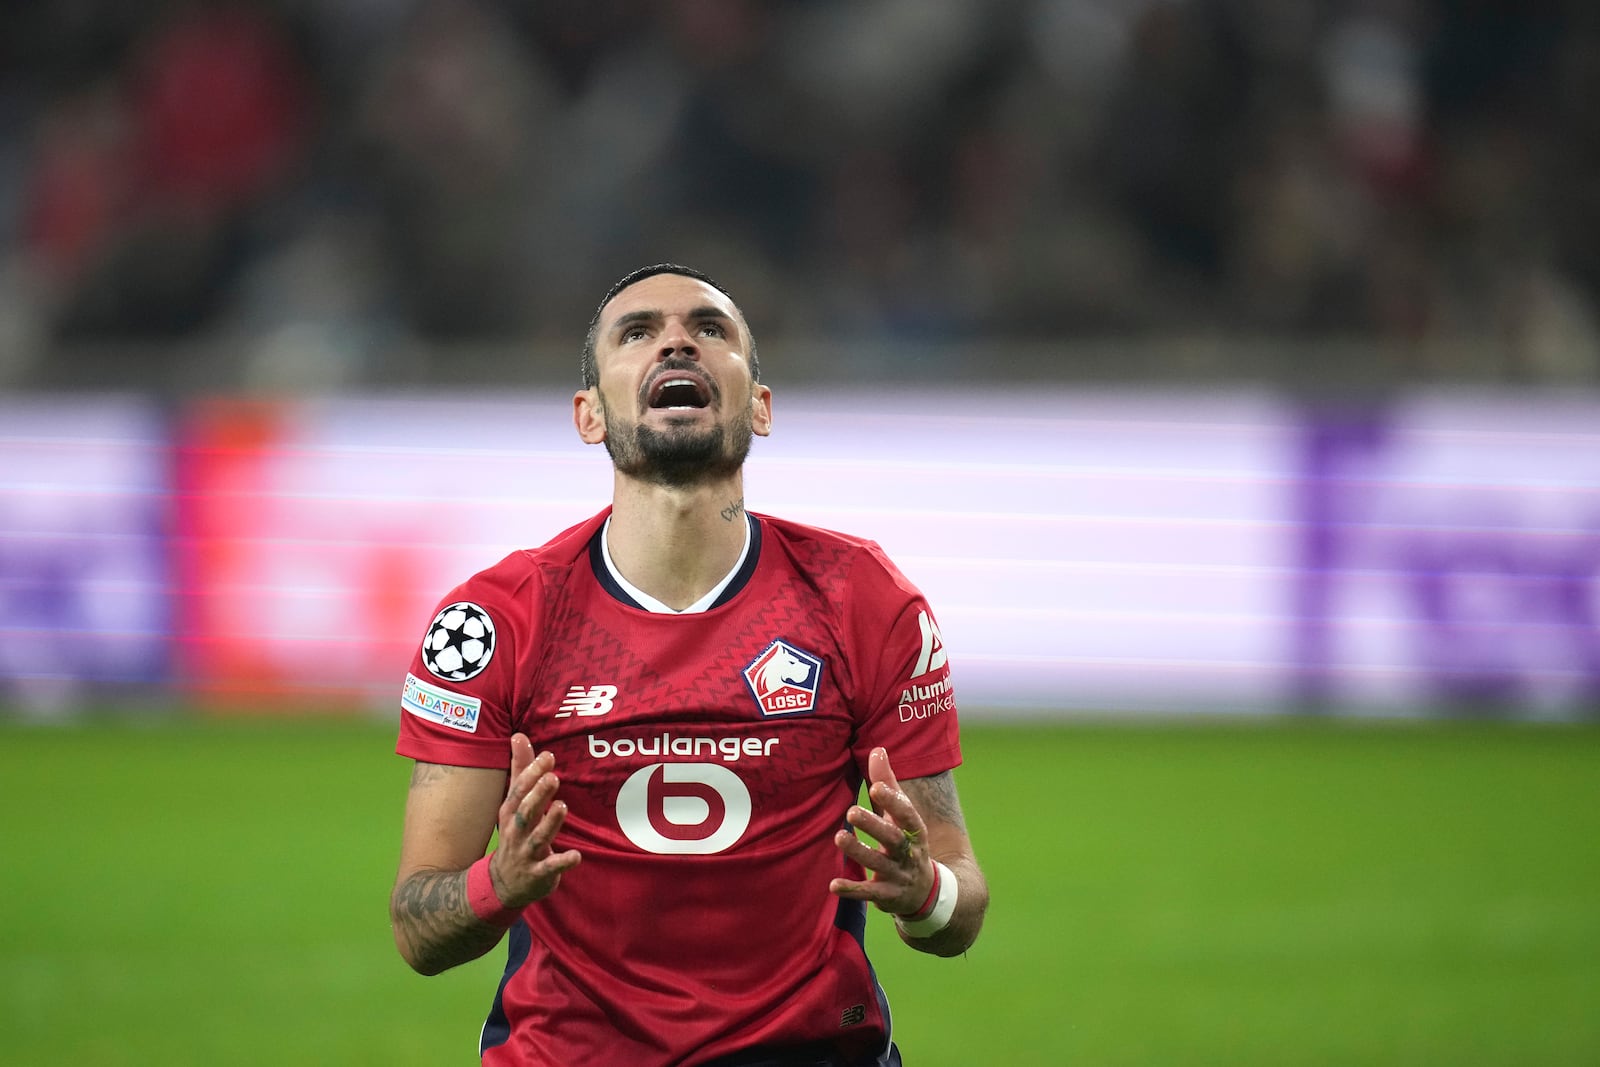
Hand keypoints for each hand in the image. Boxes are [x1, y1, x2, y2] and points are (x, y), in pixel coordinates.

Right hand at [489, 734, 581, 907]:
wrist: (503, 883)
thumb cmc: (514, 833)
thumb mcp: (513, 803)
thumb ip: (520, 770)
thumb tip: (519, 736)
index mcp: (511, 812)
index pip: (519, 790)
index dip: (532, 773)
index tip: (548, 756)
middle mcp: (516, 831)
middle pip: (526, 811)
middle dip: (538, 795)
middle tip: (553, 777)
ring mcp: (526, 853)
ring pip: (538, 837)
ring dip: (550, 822)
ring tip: (561, 806)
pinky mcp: (538, 873)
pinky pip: (550, 867)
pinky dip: (563, 862)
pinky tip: (576, 855)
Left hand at [829, 747, 935, 916]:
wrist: (927, 891)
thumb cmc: (906, 842)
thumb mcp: (901, 815)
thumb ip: (888, 784)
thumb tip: (878, 749)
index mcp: (914, 830)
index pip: (906, 813)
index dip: (893, 800)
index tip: (876, 786)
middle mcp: (909, 852)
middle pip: (893, 838)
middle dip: (874, 825)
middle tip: (851, 811)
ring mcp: (898, 875)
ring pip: (879, 864)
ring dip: (859, 852)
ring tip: (839, 838)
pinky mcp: (886, 895)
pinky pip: (868, 892)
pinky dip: (852, 889)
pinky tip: (833, 884)